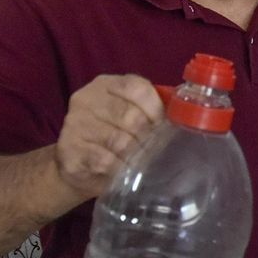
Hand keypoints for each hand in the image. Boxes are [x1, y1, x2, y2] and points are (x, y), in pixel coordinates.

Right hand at [55, 74, 165, 198]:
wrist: (78, 166)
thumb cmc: (114, 138)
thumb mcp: (132, 116)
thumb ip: (152, 109)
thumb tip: (188, 114)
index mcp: (106, 84)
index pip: (137, 88)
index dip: (156, 109)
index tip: (164, 127)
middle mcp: (86, 99)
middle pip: (130, 116)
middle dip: (148, 137)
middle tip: (154, 150)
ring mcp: (74, 124)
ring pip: (119, 140)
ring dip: (136, 155)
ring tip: (142, 162)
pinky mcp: (69, 150)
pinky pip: (105, 160)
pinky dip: (121, 168)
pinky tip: (125, 172)